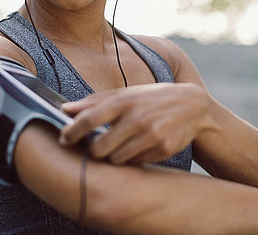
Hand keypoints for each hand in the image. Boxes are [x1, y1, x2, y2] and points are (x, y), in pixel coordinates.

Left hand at [59, 83, 217, 163]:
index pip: (89, 120)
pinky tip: (141, 146)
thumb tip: (65, 109)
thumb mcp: (127, 94)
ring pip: (116, 159)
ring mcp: (152, 135)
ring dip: (114, 155)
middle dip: (94, 149)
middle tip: (96, 145)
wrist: (193, 106)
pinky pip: (136, 163)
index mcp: (125, 101)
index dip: (72, 132)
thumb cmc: (152, 99)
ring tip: (121, 144)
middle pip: (99, 148)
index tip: (64, 139)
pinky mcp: (164, 150)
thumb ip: (95, 101)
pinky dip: (133, 158)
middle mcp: (138, 118)